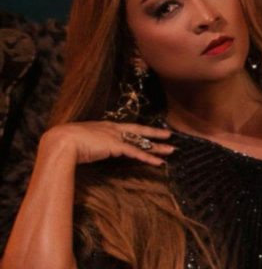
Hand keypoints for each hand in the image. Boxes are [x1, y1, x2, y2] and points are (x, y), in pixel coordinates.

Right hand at [40, 121, 172, 165]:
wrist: (61, 141)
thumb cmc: (66, 142)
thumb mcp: (81, 140)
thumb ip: (90, 144)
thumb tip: (91, 150)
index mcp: (105, 126)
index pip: (128, 128)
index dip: (140, 130)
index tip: (150, 132)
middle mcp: (113, 129)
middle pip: (140, 131)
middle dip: (155, 134)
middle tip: (170, 135)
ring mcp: (116, 136)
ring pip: (141, 142)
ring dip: (157, 147)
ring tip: (172, 150)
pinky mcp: (115, 146)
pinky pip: (136, 153)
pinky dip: (148, 159)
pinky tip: (159, 163)